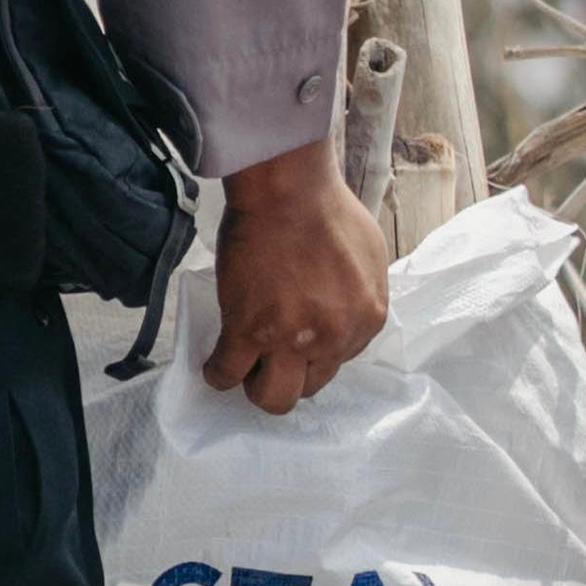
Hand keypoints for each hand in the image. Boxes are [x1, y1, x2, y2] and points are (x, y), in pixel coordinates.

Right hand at [205, 137, 388, 413]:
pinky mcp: (249, 332)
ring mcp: (291, 340)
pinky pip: (229, 373)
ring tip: (244, 368)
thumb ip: (361, 297)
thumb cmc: (327, 209)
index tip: (296, 341)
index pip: (339, 362)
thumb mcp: (370, 258)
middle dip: (289, 376)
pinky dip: (219, 374)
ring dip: (257, 386)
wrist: (288, 188)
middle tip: (270, 358)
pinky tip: (216, 365)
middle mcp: (334, 338)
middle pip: (309, 387)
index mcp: (366, 320)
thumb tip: (344, 314)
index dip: (314, 353)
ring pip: (273, 397)